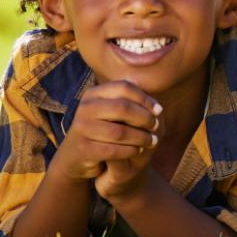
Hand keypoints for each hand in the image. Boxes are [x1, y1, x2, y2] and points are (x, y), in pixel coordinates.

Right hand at [51, 80, 161, 202]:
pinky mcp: (83, 149)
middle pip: (122, 107)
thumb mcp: (112, 110)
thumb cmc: (103, 128)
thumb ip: (127, 96)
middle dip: (145, 118)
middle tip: (156, 127)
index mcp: (93, 94)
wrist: (77, 156)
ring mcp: (81, 129)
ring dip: (141, 138)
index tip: (159, 110)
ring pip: (119, 132)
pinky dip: (130, 151)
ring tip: (151, 141)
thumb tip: (143, 80)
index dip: (145, 98)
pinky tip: (137, 150)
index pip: (124, 87)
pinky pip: (113, 150)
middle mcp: (84, 108)